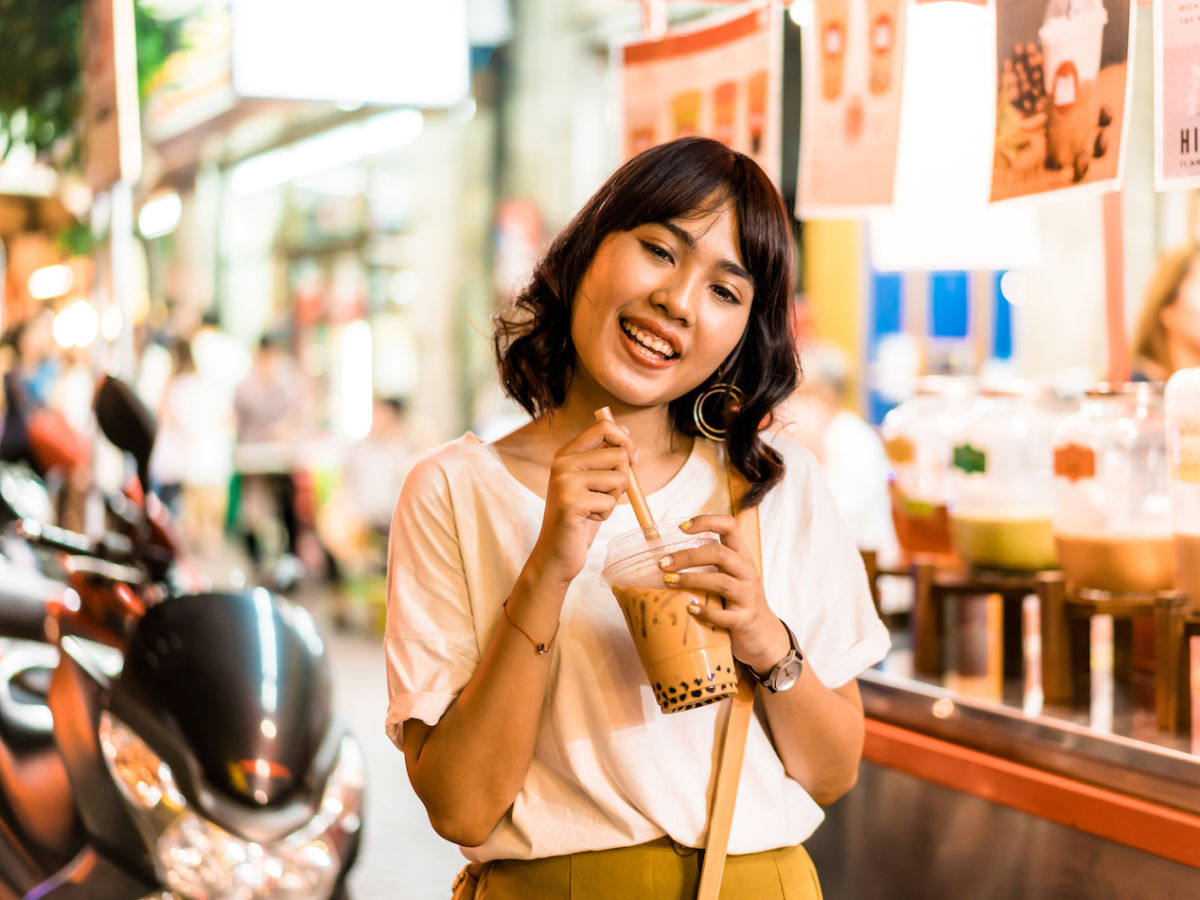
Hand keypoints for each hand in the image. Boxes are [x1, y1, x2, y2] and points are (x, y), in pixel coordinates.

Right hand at [526, 420, 636, 587]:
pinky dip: (605, 515)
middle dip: (623, 480)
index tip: (632, 461)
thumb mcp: (592, 482)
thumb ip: (603, 457)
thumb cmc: (580, 518)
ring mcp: (564, 481)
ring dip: (613, 499)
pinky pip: (609, 502)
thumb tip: (625, 432)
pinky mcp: (570, 502)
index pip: (604, 426)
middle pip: (618, 455)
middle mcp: (562, 462)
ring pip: (618, 478)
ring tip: (593, 509)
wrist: (556, 553)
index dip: (626, 441)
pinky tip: (587, 520)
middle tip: (603, 496)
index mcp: (567, 453)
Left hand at [658, 515, 789, 673]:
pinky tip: (690, 608)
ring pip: (721, 582)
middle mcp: (747, 572)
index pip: (729, 526)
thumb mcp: (729, 576)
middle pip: (719, 554)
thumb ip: (708, 564)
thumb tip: (666, 558)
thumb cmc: (738, 601)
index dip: (706, 521)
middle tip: (663, 563)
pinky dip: (706, 611)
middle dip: (688, 556)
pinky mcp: (745, 619)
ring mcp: (748, 596)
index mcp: (742, 556)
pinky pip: (725, 615)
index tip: (682, 527)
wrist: (763, 634)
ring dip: (691, 580)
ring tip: (668, 582)